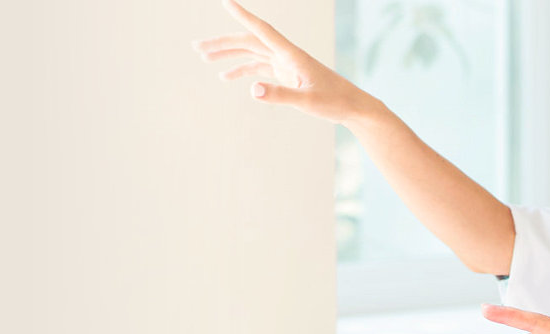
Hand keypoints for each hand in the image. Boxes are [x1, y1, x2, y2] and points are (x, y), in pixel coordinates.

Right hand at [194, 0, 383, 124]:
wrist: (352, 107)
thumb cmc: (334, 101)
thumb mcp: (307, 101)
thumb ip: (280, 95)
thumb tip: (251, 89)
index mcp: (291, 54)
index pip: (262, 30)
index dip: (244, 15)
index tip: (226, 1)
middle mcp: (286, 55)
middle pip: (249, 41)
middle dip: (222, 42)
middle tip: (196, 47)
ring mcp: (285, 64)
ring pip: (251, 52)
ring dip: (228, 54)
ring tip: (204, 57)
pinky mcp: (287, 74)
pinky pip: (259, 67)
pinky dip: (242, 70)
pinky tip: (226, 77)